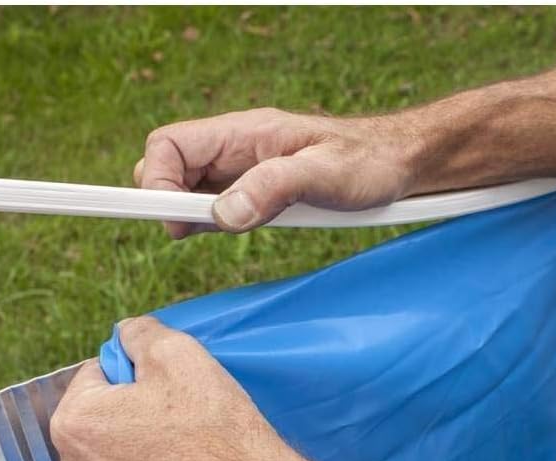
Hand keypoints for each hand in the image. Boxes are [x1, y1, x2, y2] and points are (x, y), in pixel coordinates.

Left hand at [50, 316, 338, 460]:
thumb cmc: (217, 427)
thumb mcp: (180, 353)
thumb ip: (139, 332)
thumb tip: (125, 334)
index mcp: (74, 424)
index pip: (96, 378)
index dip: (137, 377)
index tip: (172, 391)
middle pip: (102, 429)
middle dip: (132, 420)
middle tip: (183, 424)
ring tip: (186, 460)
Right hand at [133, 107, 421, 237]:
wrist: (398, 165)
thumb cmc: (367, 163)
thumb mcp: (324, 175)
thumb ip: (272, 189)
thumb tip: (222, 215)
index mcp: (244, 133)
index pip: (169, 145)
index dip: (158, 181)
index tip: (175, 220)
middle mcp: (237, 150)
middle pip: (170, 166)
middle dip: (168, 200)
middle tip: (192, 232)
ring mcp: (245, 171)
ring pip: (190, 189)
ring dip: (189, 215)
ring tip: (216, 232)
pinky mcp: (258, 193)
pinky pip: (218, 206)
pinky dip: (213, 223)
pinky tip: (232, 231)